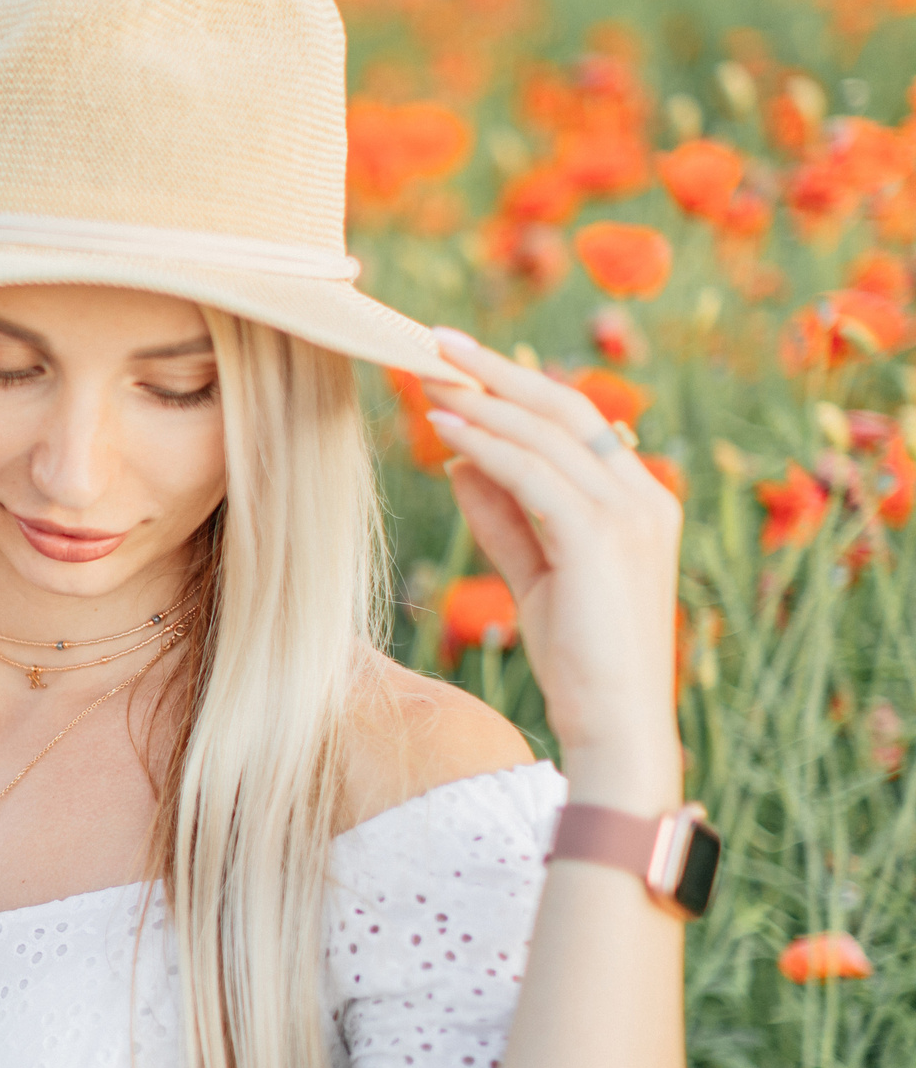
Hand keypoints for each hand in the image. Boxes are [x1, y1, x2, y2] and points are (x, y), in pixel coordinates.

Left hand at [419, 329, 683, 793]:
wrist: (615, 724)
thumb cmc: (580, 658)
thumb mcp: (535, 574)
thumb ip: (504, 517)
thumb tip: (459, 461)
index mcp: (641, 501)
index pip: (576, 423)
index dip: (515, 388)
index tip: (458, 366)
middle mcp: (644, 497)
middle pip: (565, 409)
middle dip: (496, 371)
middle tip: (435, 343)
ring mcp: (628, 515)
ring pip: (545, 433)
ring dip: (479, 401)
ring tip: (423, 379)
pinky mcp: (598, 539)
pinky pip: (531, 473)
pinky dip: (484, 444)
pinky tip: (444, 429)